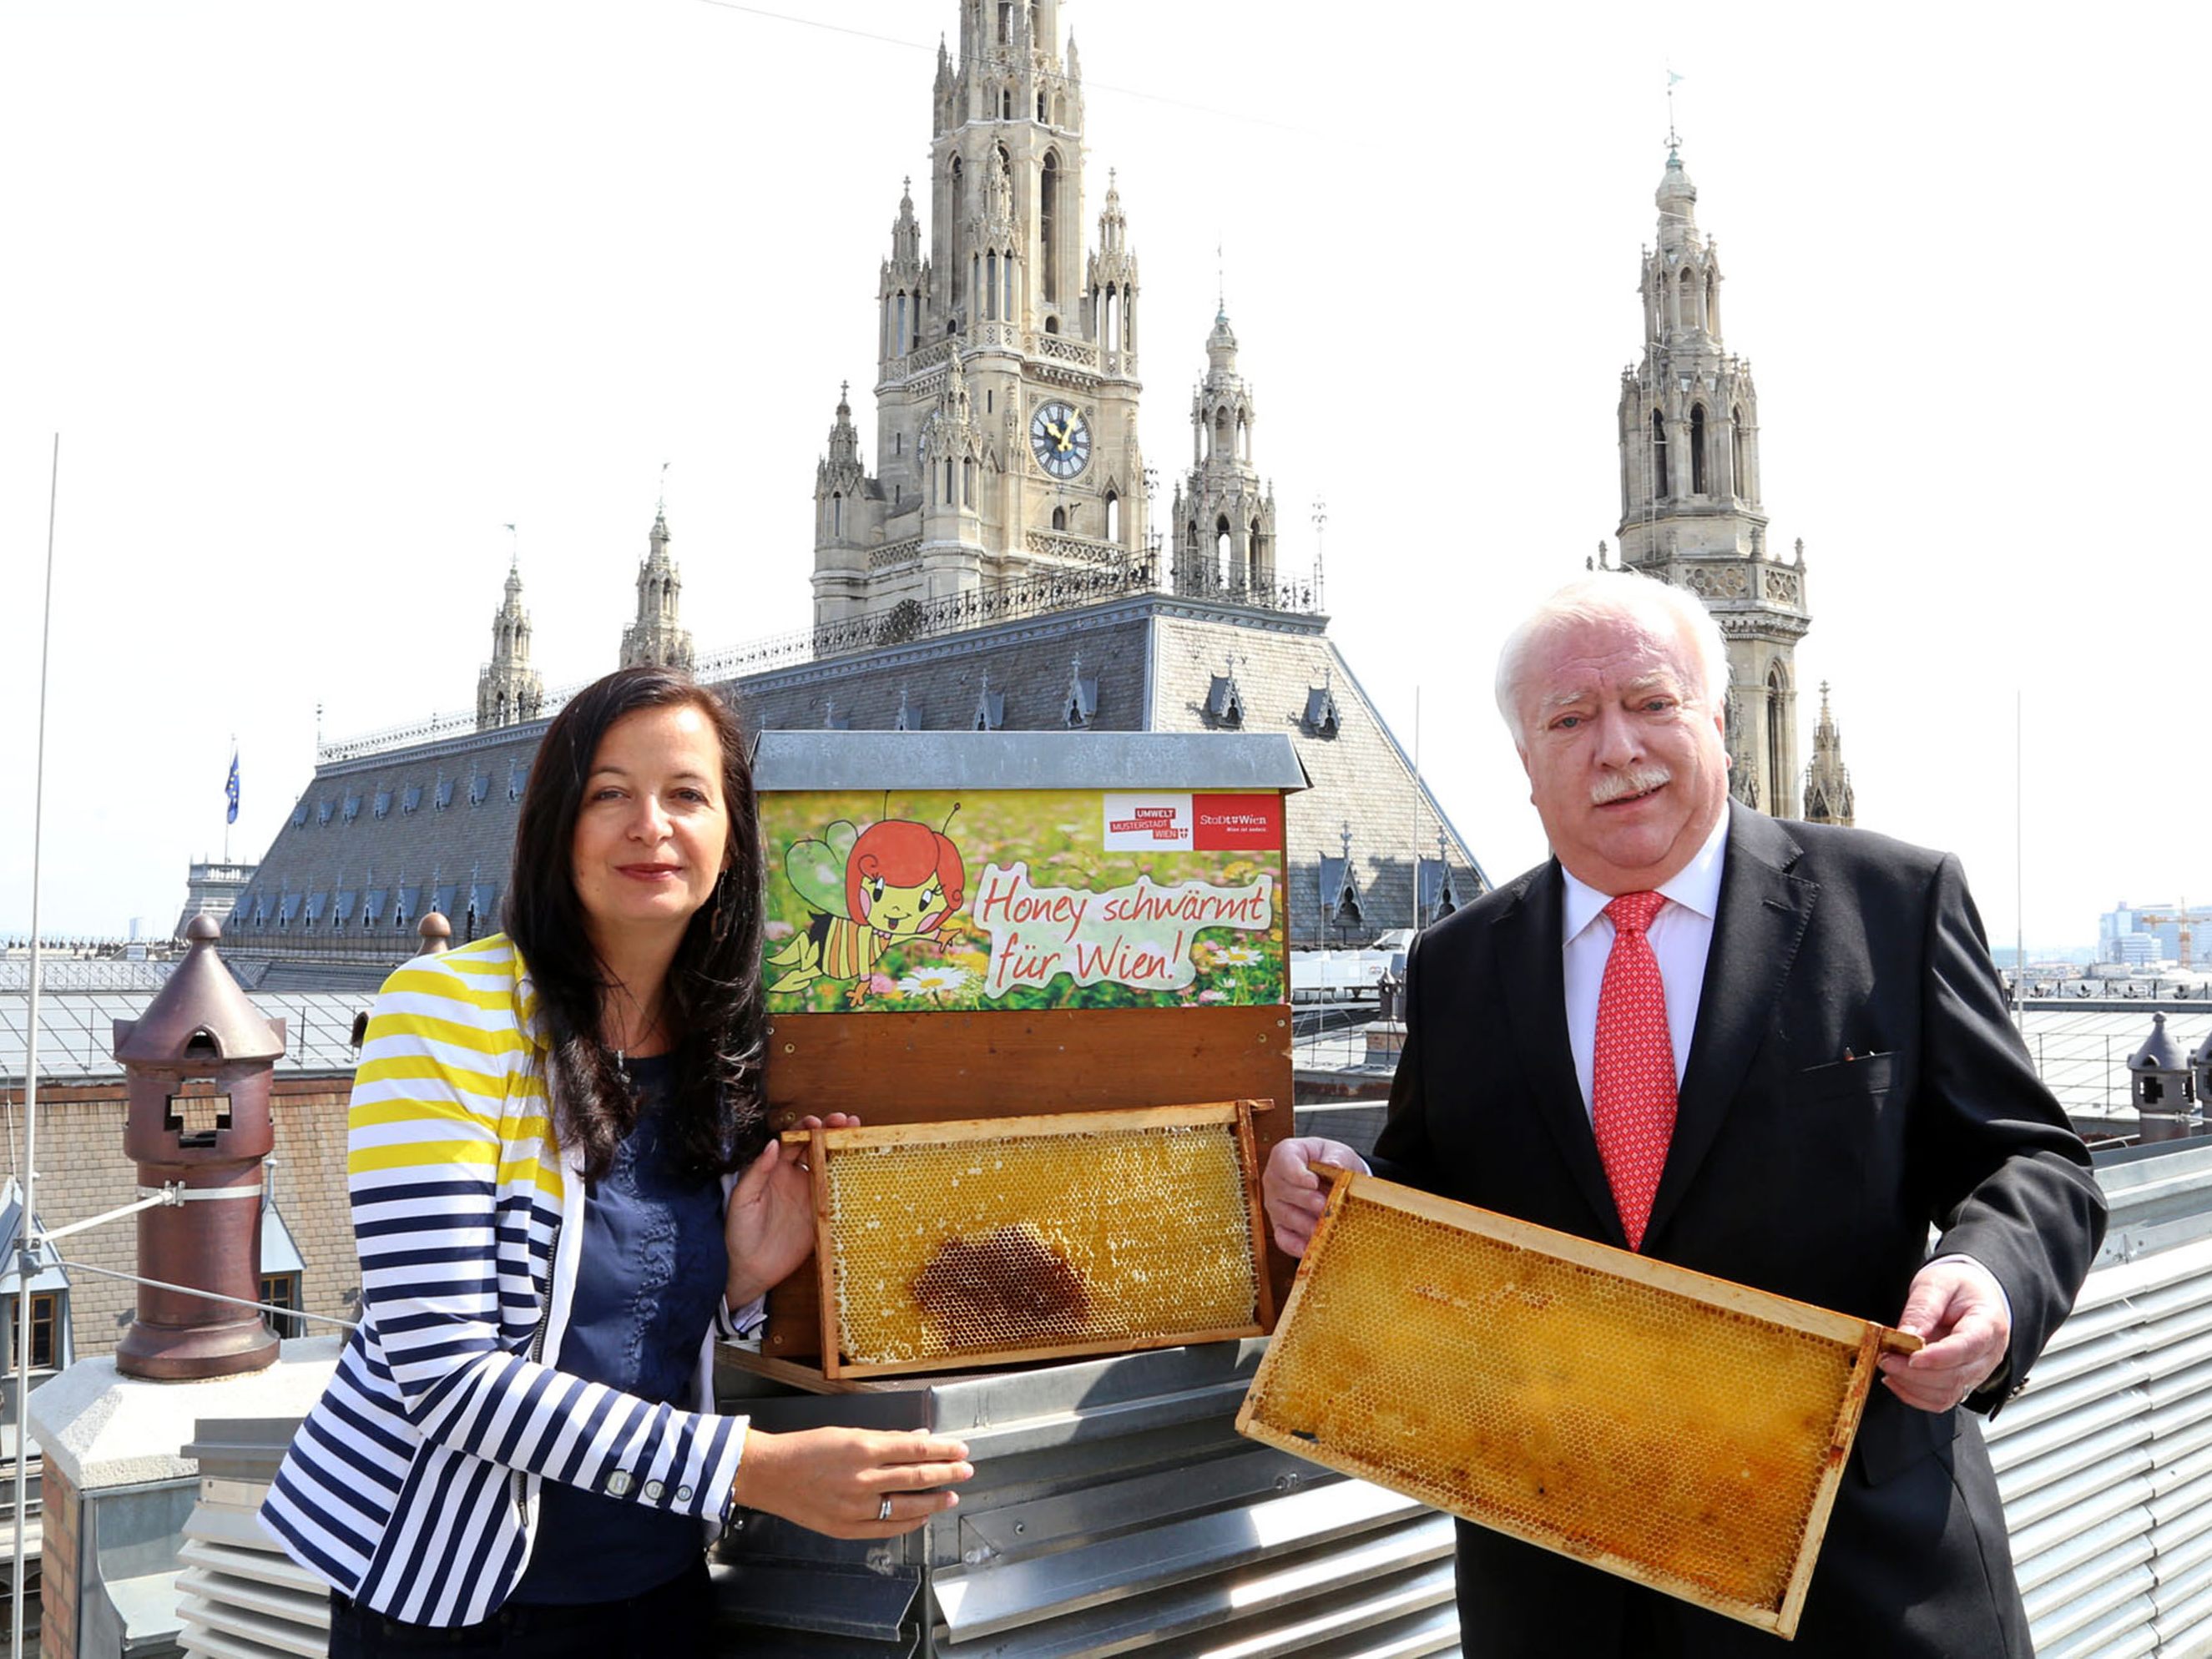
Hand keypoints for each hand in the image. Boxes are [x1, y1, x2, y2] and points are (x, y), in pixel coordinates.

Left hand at [724, 1113, 855, 1308]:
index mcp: (775, 1169)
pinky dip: (849, 1179)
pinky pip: (837, 1193)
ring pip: (830, 1165)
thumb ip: (758, 1171)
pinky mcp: (821, 1214)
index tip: (817, 1122)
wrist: (749, 1269)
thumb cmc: (739, 1232)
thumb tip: (774, 1143)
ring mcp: (810, 1195)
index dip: (807, 1127)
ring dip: (843, 1149)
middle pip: (817, 1147)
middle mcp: (794, 1177)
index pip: (794, 1140)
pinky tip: (860, 1167)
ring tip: (858, 1134)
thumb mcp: (743, 1199)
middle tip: (846, 1121)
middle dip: (832, 1131)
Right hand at [729, 1425, 972, 1538]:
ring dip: (934, 1501)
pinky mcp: (846, 1528)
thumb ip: (887, 1439)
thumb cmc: (806, 1449)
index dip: (943, 1451)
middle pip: (916, 1477)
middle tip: (966, 1471)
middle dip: (947, 1474)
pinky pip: (887, 1529)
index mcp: (862, 1448)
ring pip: (907, 1507)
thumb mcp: (847, 1433)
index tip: (961, 1450)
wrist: (770, 1474)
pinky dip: (909, 1523)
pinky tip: (922, 1517)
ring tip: (951, 1495)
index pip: (916, 1450)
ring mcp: (855, 1507)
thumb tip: (919, 1441)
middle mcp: (862, 1479)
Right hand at [1260, 1137, 1366, 1256]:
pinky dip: (1295, 1245)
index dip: (1296, 1173)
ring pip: (1285, 1215)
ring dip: (1305, 1223)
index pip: (1283, 1161)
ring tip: (1324, 1227)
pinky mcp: (1280, 1226)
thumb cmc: (1331, 1161)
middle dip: (1305, 1200)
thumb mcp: (1337, 1152)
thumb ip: (1336, 1157)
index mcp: (1285, 1154)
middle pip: (1283, 1190)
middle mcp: (1274, 1179)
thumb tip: (1334, 1165)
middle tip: (1324, 1206)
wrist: (1333, 1178)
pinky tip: (1309, 1247)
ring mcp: (1275, 1204)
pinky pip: (1283, 1238)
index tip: (1314, 1182)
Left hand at [1878, 1258, 2010, 1412]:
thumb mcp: (1938, 1283)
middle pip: (1955, 1376)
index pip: (1967, 1347)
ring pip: (1947, 1394)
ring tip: (1888, 1365)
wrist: (1976, 1296)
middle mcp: (1988, 1355)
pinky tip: (1896, 1379)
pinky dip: (1915, 1395)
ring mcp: (1977, 1372)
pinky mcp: (1962, 1382)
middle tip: (1885, 1358)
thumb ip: (1922, 1307)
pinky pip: (1941, 1400)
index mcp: (1988, 1325)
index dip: (1938, 1357)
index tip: (1910, 1357)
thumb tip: (1907, 1333)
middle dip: (1915, 1373)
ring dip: (1912, 1386)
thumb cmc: (1960, 1287)